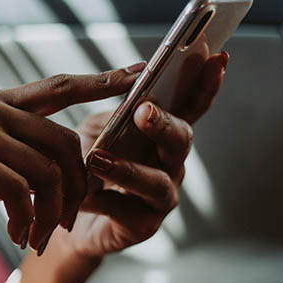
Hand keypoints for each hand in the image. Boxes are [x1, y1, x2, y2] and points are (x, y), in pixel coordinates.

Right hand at [0, 67, 141, 252]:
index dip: (100, 80)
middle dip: (77, 189)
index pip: (57, 87)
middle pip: (65, 142)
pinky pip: (20, 191)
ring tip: (37, 238)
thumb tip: (62, 166)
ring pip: (47, 171)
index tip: (139, 74)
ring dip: (52, 214)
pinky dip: (27, 221)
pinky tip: (18, 237)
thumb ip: (17, 154)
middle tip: (66, 225)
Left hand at [64, 52, 228, 257]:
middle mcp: (170, 163)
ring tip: (97, 159)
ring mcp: (161, 196)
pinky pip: (129, 211)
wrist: (66, 212)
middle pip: (181, 140)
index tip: (216, 58)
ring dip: (128, 169)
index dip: (206, 84)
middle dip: (165, 124)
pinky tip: (85, 193)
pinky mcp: (144, 225)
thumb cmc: (86, 164)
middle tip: (144, 111)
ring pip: (157, 182)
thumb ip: (116, 111)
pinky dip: (105, 200)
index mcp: (163, 133)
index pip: (191, 105)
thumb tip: (132, 81)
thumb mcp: (97, 128)